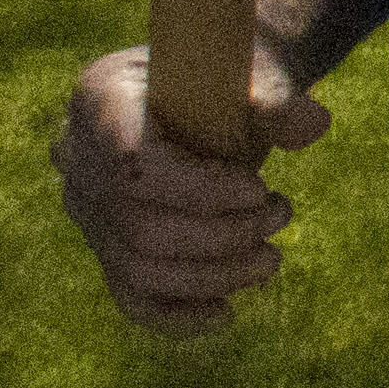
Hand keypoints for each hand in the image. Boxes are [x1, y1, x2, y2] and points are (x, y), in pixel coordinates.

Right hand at [52, 40, 337, 333]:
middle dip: (224, 235)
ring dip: (214, 275)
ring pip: (138, 268)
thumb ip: (277, 96)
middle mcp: (76, 156)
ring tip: (270, 257)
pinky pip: (129, 295)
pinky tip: (224, 313)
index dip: (200, 191)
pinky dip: (176, 314)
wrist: (215, 95)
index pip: (133, 163)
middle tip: (282, 214)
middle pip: (141, 227)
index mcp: (99, 96)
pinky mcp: (105, 245)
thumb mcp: (251, 72)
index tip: (259, 188)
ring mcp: (85, 207)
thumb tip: (312, 124)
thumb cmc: (230, 80)